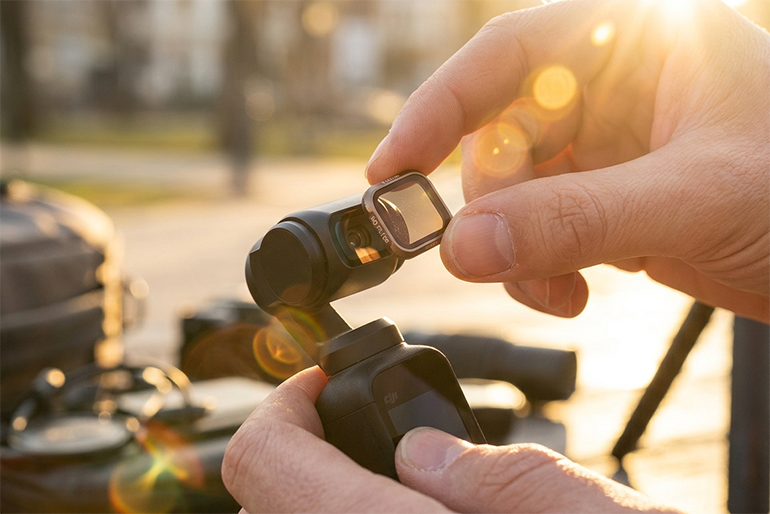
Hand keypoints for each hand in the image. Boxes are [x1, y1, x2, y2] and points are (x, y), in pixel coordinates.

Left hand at [222, 367, 679, 512]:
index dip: (285, 403)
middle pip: (267, 500)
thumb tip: (422, 453)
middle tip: (360, 426)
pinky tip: (406, 513)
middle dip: (303, 448)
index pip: (262, 458)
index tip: (323, 384)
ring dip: (322, 491)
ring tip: (390, 473)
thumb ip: (492, 476)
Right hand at [365, 0, 769, 322]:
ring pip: (513, 190)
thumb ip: (576, 221)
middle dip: (493, 206)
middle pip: (499, 134)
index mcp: (637, 38)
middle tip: (490, 259)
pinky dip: (538, 266)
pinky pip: (538, 226)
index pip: (509, 53)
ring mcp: (607, 145)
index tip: (394, 169)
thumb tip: (463, 248)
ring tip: (555, 291)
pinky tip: (573, 293)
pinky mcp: (607, 198)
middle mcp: (613, 84)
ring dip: (514, 248)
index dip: (440, 106)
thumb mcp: (694, 199)